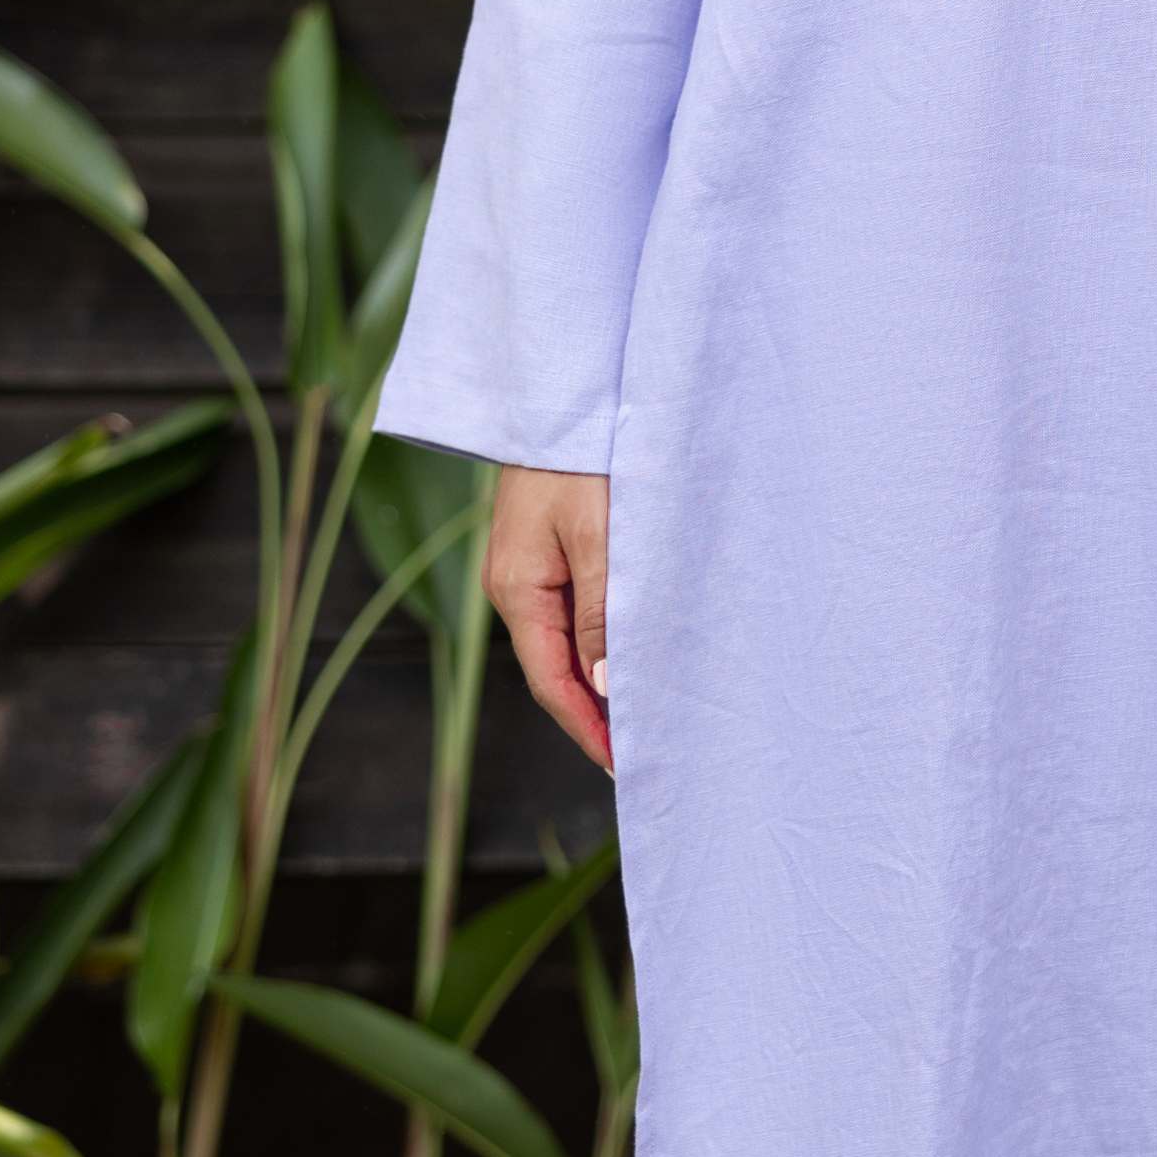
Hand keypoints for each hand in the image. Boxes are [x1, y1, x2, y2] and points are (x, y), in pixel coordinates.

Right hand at [489, 463, 613, 774]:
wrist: (564, 393)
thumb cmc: (583, 458)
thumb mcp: (597, 536)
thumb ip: (601, 613)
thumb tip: (602, 686)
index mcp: (516, 589)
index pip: (551, 681)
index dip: (588, 727)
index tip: (625, 763)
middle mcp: (515, 586)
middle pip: (554, 669)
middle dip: (593, 715)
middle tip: (640, 752)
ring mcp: (528, 568)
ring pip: (565, 643)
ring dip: (599, 681)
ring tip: (642, 716)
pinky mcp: (548, 550)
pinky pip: (573, 613)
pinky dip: (600, 644)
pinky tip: (628, 656)